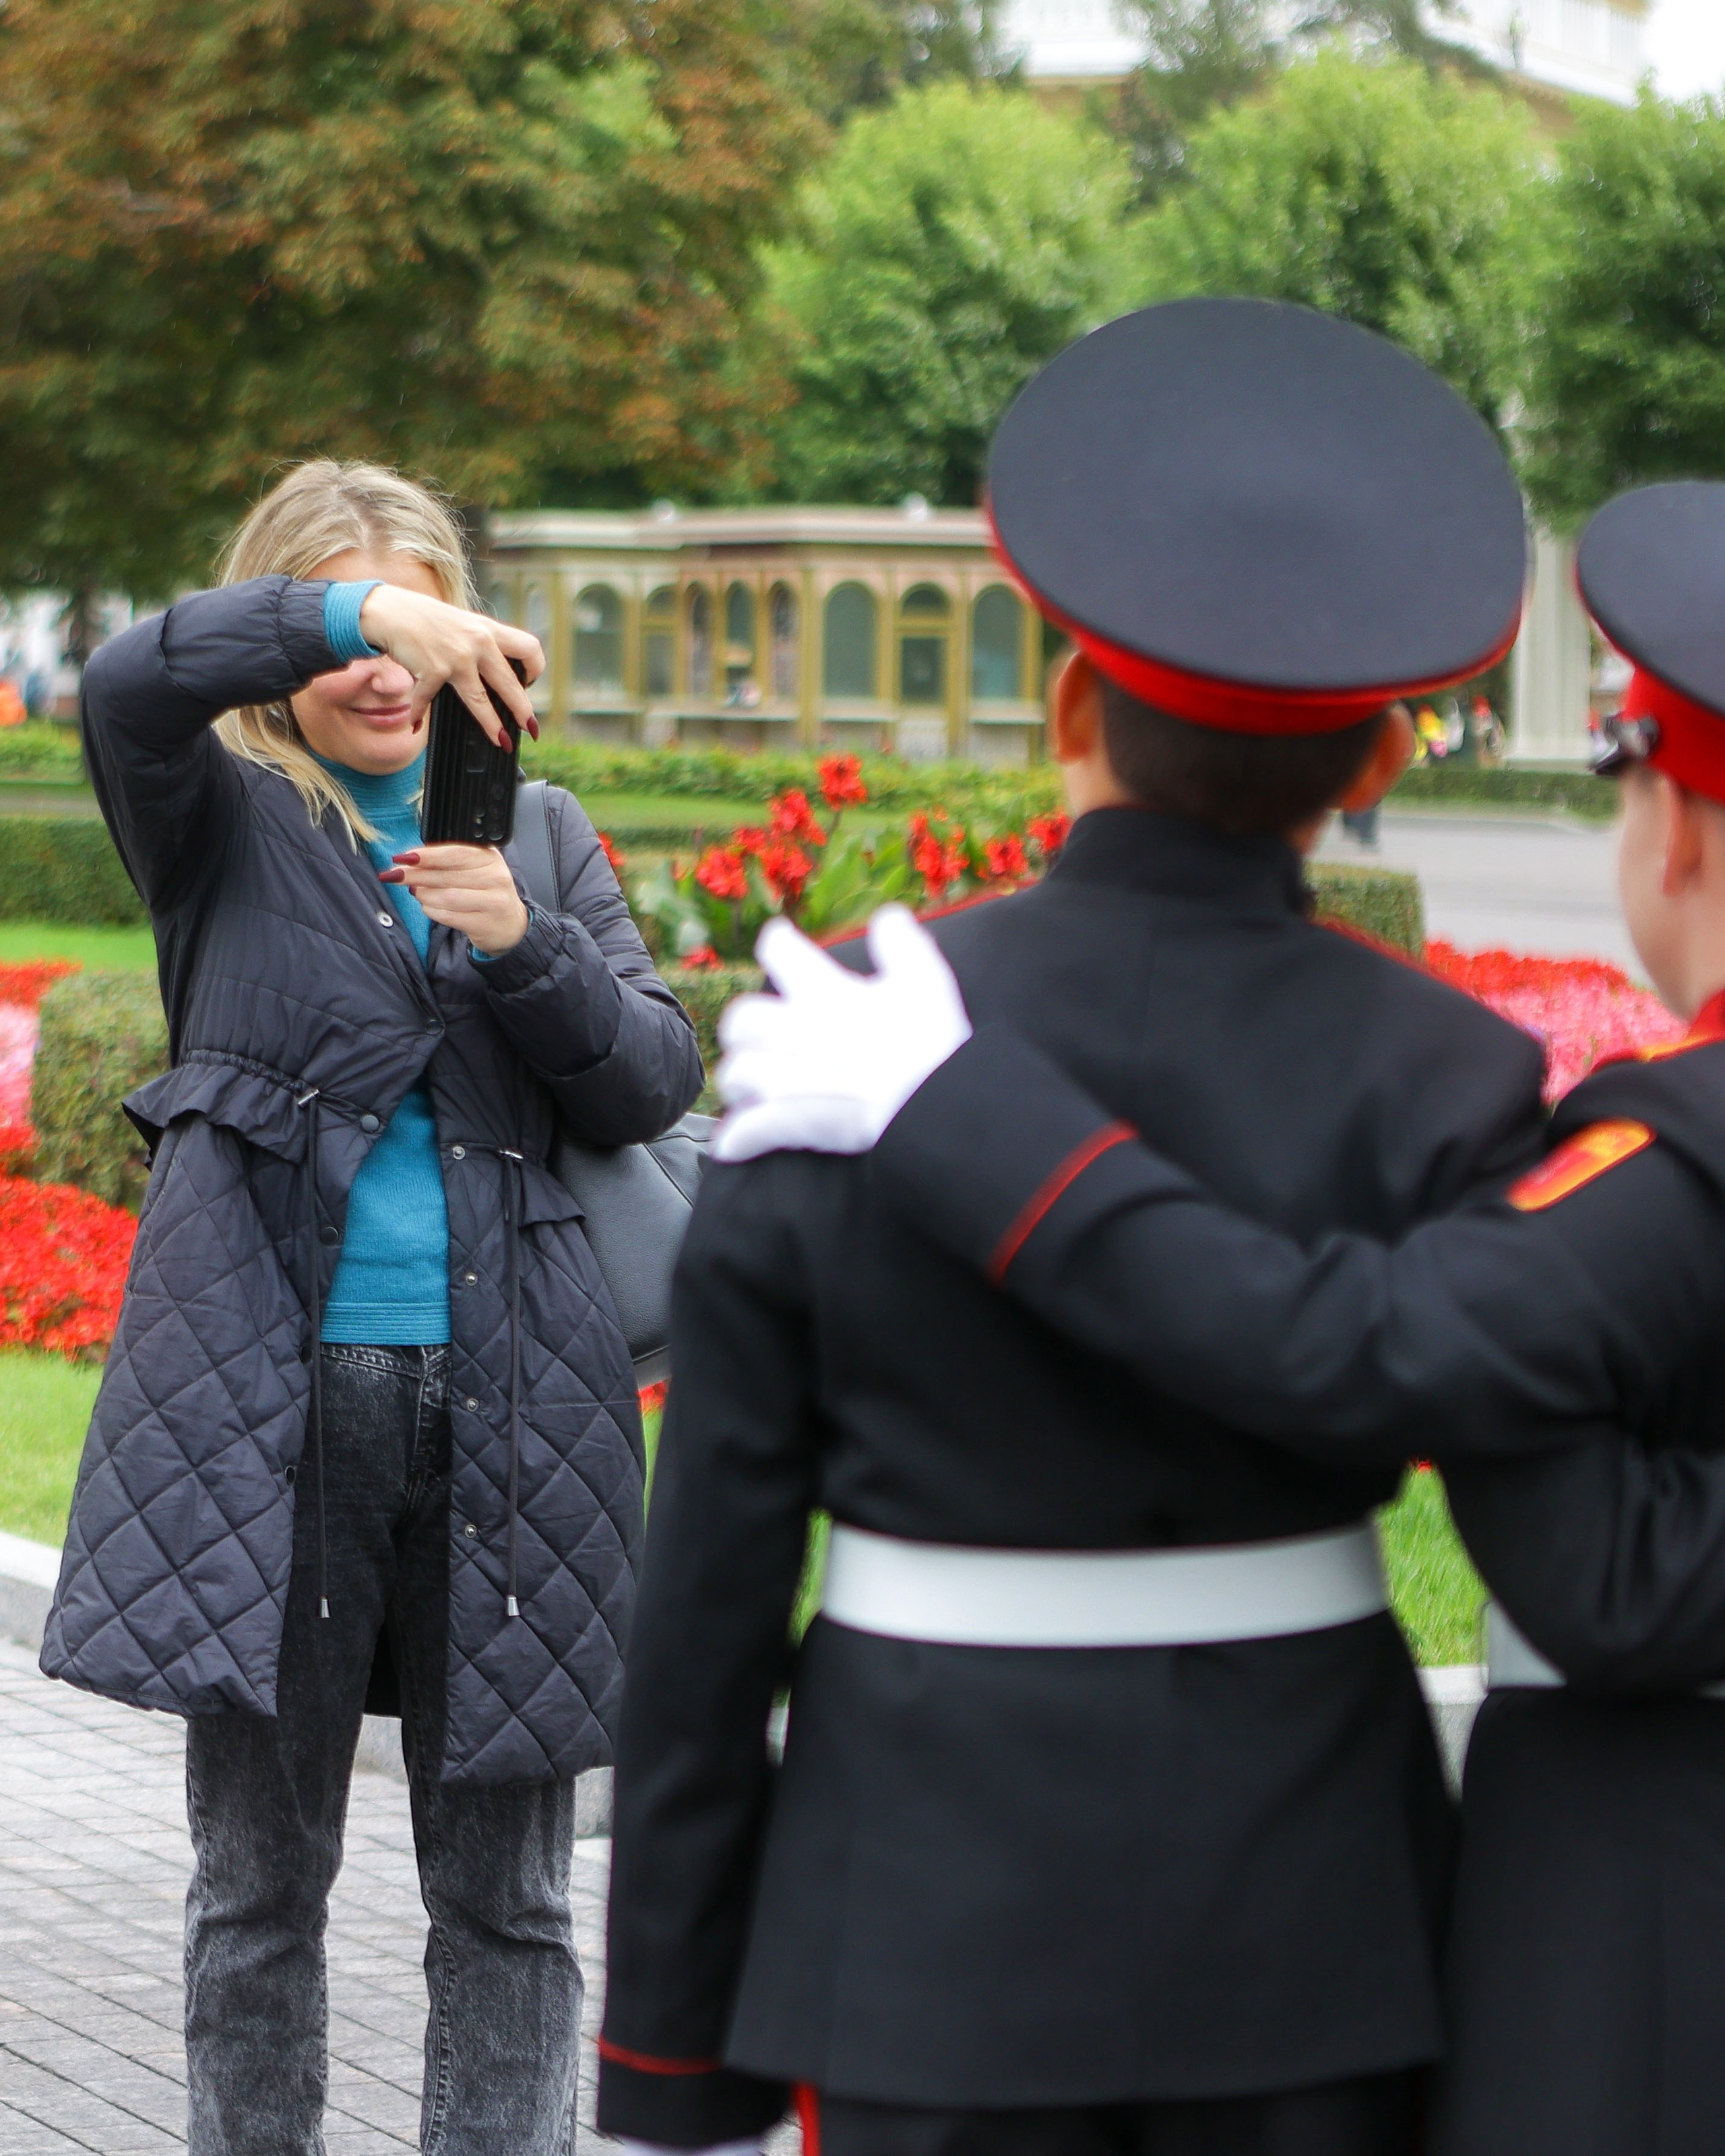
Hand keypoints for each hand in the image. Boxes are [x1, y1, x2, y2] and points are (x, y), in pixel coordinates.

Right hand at [358, 584, 542, 744]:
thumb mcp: (463, 623)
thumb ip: (481, 642)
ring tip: (501, 741)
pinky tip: (414, 724)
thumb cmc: (426, 619)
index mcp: (489, 630)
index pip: (529, 648)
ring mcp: (456, 657)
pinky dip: (418, 713)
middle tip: (531, 728)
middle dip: (524, 711)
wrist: (390, 610)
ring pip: (481, 700)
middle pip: (511, 683)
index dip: (535, 669)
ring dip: (492, 725)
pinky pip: (428, 700)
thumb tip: (496, 672)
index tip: (528, 684)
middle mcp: (478, 642)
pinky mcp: (433, 670)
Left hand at [381, 844, 530, 954]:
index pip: (455, 853)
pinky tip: (427, 906)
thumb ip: (447, 861)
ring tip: (414, 892)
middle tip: (394, 875)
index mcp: (490, 857)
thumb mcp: (474, 869)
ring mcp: (493, 902)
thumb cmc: (484, 892)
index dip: (427, 856)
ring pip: (447, 897)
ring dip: (424, 894)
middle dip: (416, 875)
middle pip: (447, 876)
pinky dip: (432, 911)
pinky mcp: (485, 924)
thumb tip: (409, 861)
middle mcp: (496, 877)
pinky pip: (450, 916)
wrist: (509, 924)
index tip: (402, 857)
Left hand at [712, 905, 971, 1162]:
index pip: (779, 950)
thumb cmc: (933, 1043)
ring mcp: (789, 1077)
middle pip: (740, 1019)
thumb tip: (889, 916)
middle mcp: (796, 1028)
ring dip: (741, 1084)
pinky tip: (732, 1146)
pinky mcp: (791, 1122)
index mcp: (824, 991)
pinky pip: (748, 1129)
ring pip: (736, 1074)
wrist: (936, 1106)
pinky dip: (737, 1138)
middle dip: (745, 1030)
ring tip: (752, 1093)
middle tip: (760, 1038)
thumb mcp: (926, 979)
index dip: (777, 943)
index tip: (779, 941)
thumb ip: (901, 943)